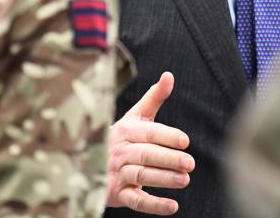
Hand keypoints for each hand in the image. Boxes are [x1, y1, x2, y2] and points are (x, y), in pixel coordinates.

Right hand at [108, 72, 194, 214]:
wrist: (88, 161)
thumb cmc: (122, 136)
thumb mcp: (135, 116)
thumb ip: (154, 98)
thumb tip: (169, 75)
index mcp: (125, 130)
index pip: (148, 132)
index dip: (166, 136)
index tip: (185, 140)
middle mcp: (118, 151)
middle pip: (145, 154)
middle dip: (168, 159)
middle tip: (190, 163)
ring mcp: (115, 172)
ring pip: (140, 175)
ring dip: (163, 179)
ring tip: (184, 180)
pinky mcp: (116, 194)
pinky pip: (135, 200)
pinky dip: (153, 205)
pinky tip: (173, 206)